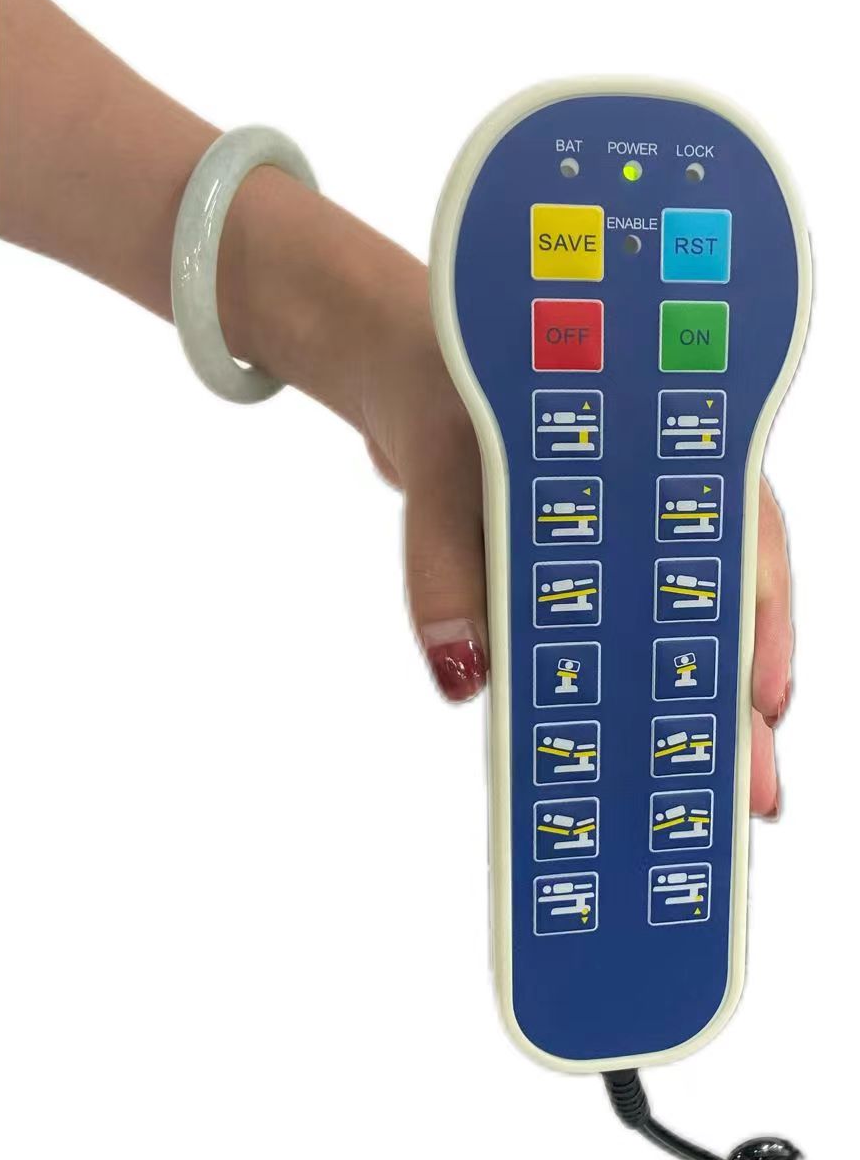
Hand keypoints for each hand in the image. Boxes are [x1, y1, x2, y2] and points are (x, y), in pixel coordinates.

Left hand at [231, 174, 790, 818]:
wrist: (398, 367)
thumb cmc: (445, 389)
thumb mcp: (437, 464)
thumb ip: (444, 564)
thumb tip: (464, 674)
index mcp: (655, 443)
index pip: (736, 535)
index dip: (759, 622)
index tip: (762, 699)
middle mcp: (654, 496)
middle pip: (717, 601)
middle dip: (735, 699)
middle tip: (753, 791)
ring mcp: (620, 535)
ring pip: (672, 626)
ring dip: (688, 708)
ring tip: (702, 792)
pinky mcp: (577, 569)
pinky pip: (609, 634)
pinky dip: (621, 692)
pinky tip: (625, 747)